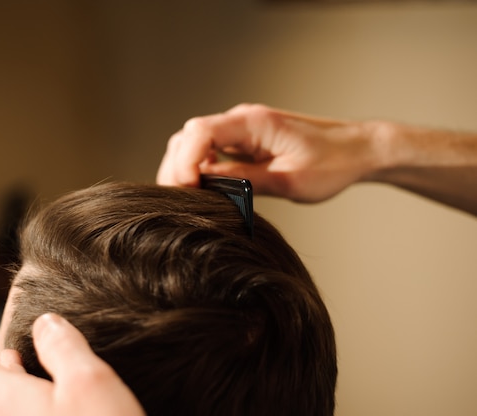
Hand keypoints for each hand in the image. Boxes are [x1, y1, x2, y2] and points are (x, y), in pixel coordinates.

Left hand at [0, 313, 144, 415]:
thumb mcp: (88, 382)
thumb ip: (63, 348)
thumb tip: (45, 323)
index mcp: (16, 406)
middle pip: (0, 395)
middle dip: (4, 368)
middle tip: (8, 350)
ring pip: (20, 411)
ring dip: (24, 387)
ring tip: (35, 372)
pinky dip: (43, 405)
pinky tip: (66, 404)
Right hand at [157, 103, 376, 202]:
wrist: (357, 149)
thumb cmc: (332, 163)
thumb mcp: (288, 181)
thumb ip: (243, 182)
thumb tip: (204, 187)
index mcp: (252, 122)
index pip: (198, 132)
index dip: (184, 162)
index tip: (187, 190)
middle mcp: (241, 120)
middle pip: (187, 137)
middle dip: (176, 169)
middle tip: (179, 202)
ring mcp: (241, 130)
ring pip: (194, 143)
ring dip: (184, 169)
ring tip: (187, 198)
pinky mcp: (244, 142)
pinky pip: (209, 151)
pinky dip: (198, 169)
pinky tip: (203, 190)